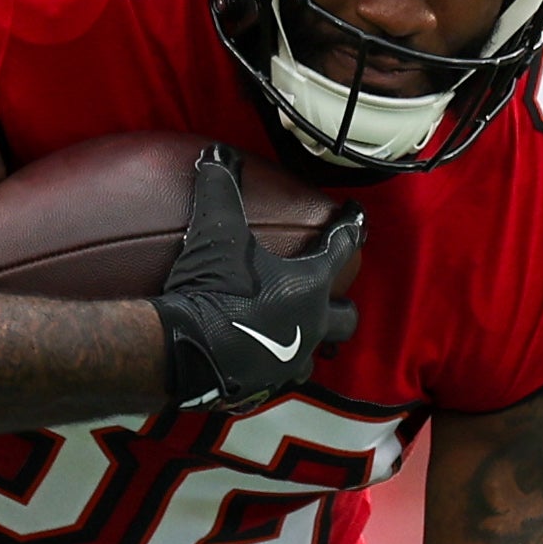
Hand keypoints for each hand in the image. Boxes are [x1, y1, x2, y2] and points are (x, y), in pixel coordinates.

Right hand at [155, 145, 362, 415]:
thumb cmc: (213, 290)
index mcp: (309, 286)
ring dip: (310, 341)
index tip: (358, 213)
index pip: (341, 248)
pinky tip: (257, 360)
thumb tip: (218, 154)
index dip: (350, 226)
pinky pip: (277, 378)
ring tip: (297, 331)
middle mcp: (309, 327)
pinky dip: (272, 367)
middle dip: (342, 304)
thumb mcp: (216, 233)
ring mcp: (289, 365)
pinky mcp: (262, 390)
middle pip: (346, 319)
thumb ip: (221, 190)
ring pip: (314, 355)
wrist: (185, 354)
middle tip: (331, 293)